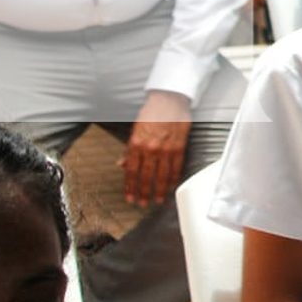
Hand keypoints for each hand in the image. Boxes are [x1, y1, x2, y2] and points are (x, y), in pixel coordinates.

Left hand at [120, 90, 192, 205]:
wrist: (170, 98)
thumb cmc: (152, 110)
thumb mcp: (135, 128)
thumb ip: (130, 148)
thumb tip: (123, 164)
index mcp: (136, 143)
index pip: (131, 171)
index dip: (130, 186)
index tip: (130, 197)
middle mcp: (150, 148)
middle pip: (146, 176)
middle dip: (144, 192)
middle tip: (143, 203)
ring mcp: (166, 148)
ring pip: (162, 174)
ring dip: (159, 189)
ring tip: (158, 200)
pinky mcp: (179, 146)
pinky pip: (176, 166)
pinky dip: (173, 178)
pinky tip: (171, 185)